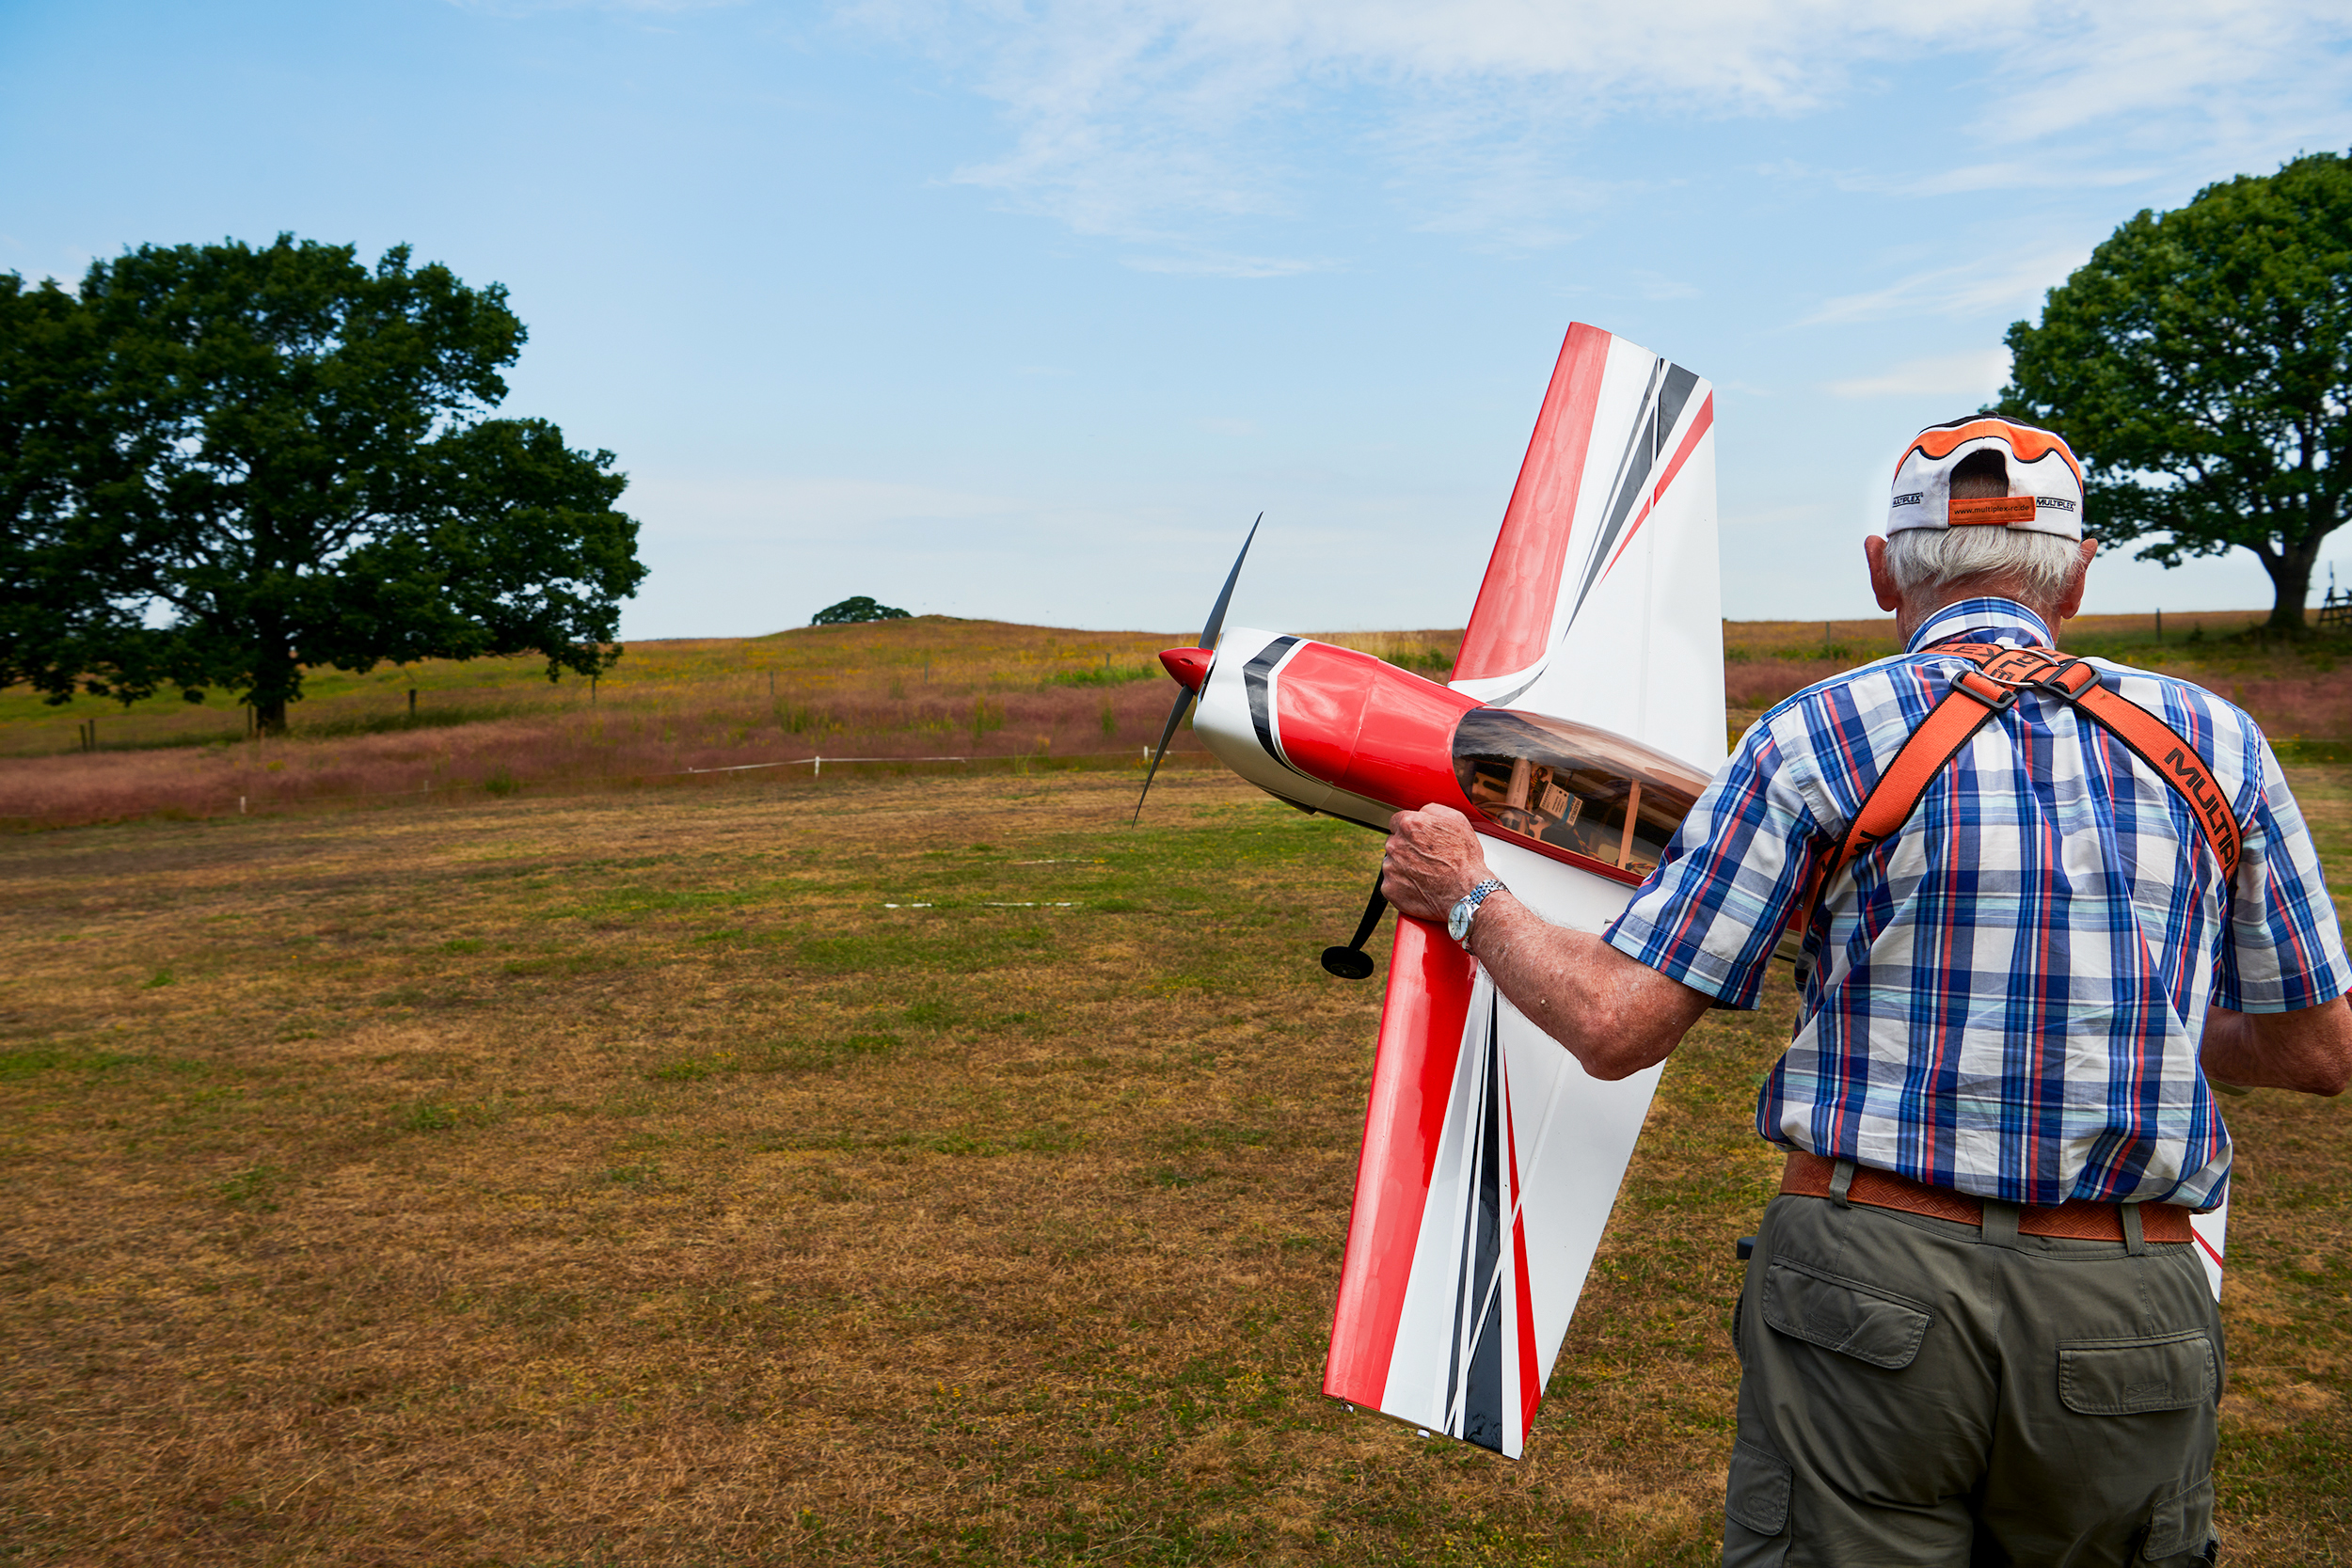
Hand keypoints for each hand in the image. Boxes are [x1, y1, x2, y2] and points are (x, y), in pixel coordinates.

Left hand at [1381, 804, 1492, 922]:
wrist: (1467, 892)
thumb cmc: (1465, 859)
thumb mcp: (1457, 820)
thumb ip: (1432, 809)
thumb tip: (1422, 811)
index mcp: (1409, 825)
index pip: (1396, 821)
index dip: (1409, 830)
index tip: (1417, 839)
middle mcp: (1396, 845)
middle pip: (1394, 843)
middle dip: (1406, 849)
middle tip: (1426, 858)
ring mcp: (1391, 868)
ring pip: (1392, 863)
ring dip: (1403, 867)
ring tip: (1425, 874)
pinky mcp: (1390, 888)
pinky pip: (1391, 884)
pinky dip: (1402, 886)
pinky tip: (1419, 886)